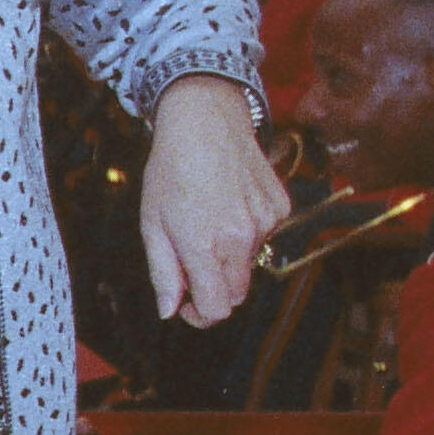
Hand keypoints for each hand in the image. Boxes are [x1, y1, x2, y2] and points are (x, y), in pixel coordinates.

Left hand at [141, 79, 288, 327]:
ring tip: (208, 220)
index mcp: (204, 246)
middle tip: (192, 266)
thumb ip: (163, 273)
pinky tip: (230, 202)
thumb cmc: (171, 169)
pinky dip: (248, 231)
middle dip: (214, 290)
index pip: (217, 309)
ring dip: (230, 257)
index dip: (200, 315)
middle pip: (236, 294)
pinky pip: (265, 236)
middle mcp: (241, 238)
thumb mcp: (152, 223)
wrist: (205, 119)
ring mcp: (266, 222)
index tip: (187, 305)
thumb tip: (169, 311)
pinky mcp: (281, 206)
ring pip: (250, 264)